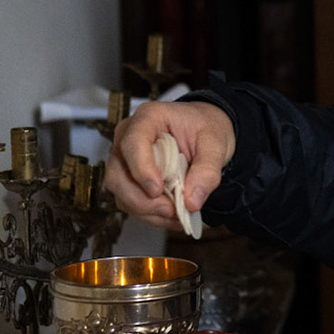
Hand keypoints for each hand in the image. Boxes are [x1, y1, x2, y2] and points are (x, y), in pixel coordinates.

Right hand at [104, 99, 235, 229]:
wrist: (203, 131)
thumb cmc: (205, 129)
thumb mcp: (215, 144)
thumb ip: (207, 171)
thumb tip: (191, 202)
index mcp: (148, 118)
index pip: (132, 144)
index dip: (141, 170)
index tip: (158, 190)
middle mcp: (128, 137)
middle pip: (117, 175)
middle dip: (143, 200)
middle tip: (173, 210)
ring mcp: (124, 159)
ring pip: (120, 194)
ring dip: (148, 212)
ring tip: (178, 215)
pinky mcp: (128, 179)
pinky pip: (130, 203)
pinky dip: (150, 215)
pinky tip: (172, 215)